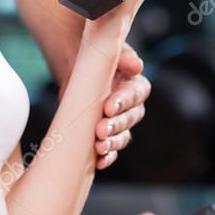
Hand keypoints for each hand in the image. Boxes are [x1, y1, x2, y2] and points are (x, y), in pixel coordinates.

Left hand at [95, 42, 149, 168]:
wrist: (77, 66)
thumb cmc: (98, 56)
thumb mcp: (110, 53)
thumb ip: (124, 57)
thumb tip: (136, 66)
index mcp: (136, 87)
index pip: (134, 96)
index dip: (123, 103)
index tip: (108, 107)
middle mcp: (131, 107)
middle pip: (129, 120)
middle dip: (115, 126)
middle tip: (100, 130)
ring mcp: (119, 122)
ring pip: (121, 137)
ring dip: (111, 143)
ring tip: (99, 147)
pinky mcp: (106, 133)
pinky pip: (112, 149)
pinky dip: (107, 157)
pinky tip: (100, 161)